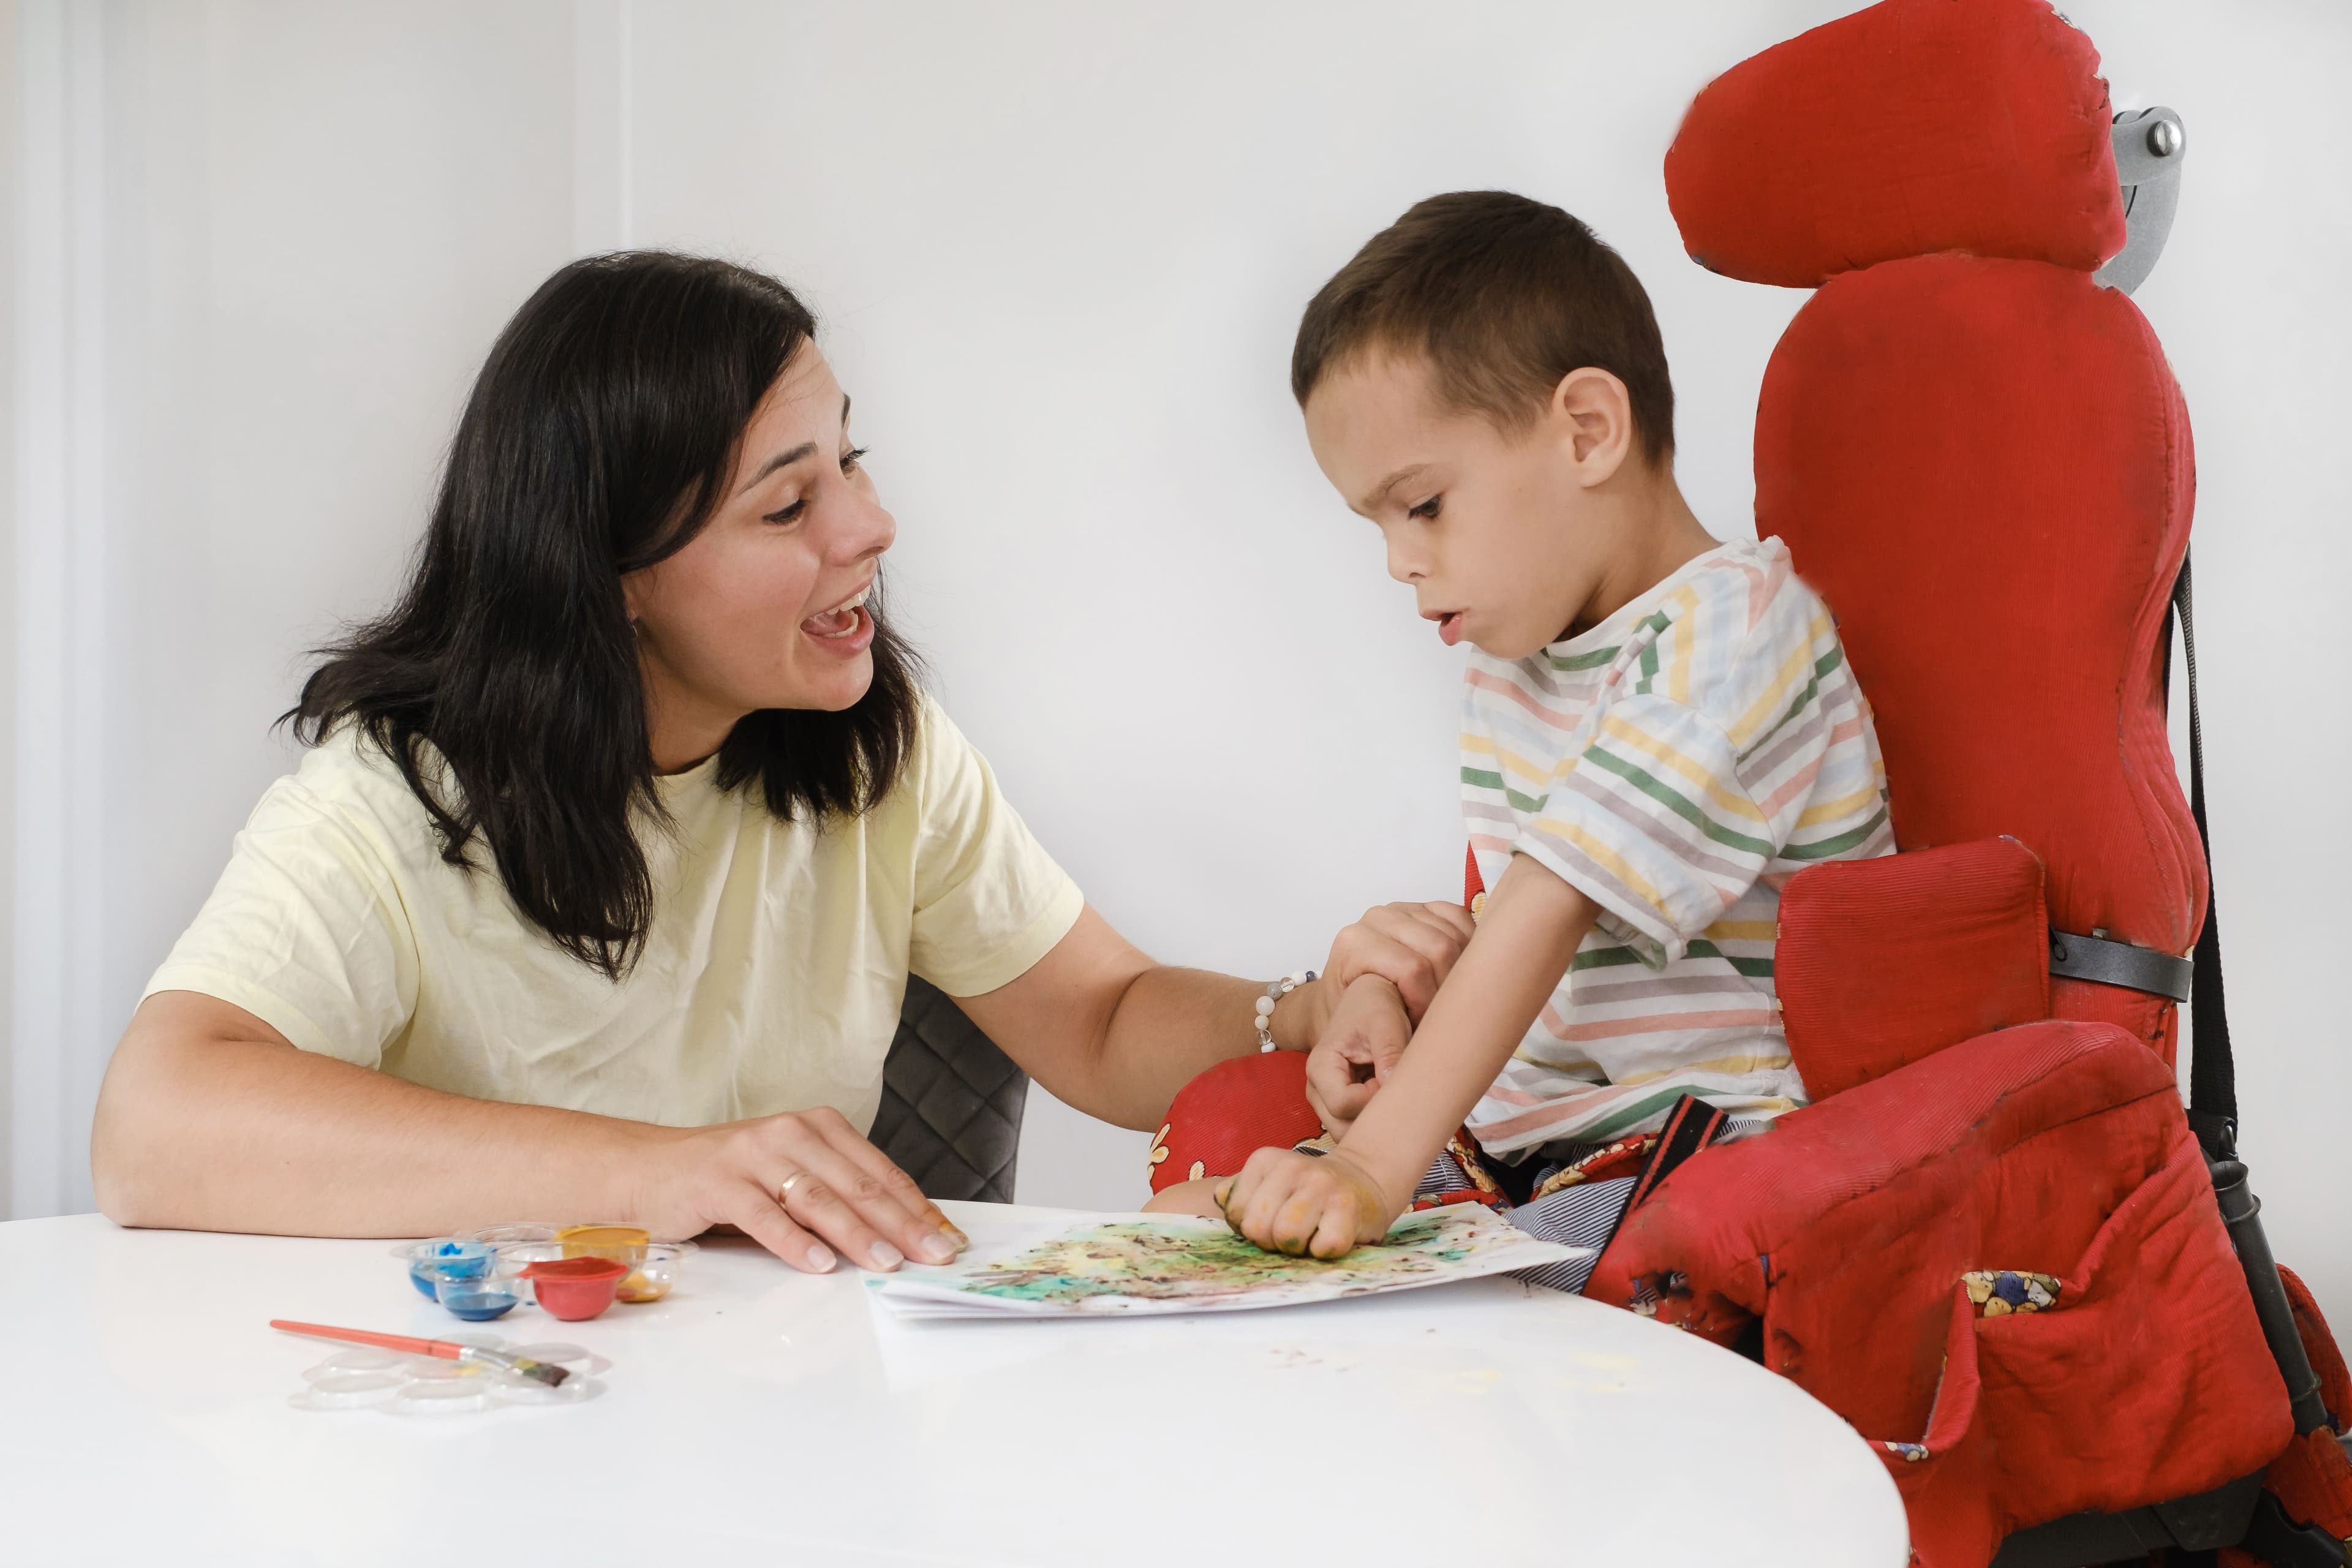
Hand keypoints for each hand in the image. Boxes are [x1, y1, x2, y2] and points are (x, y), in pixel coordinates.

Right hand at [636, 1106, 968, 1274]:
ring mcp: (754, 1155)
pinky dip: (796, 1243)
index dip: (917, 1207)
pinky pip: (765, 1216)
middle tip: (934, 1255)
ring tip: (888, 1262)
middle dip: (902, 1224)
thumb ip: (838, 1194)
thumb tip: (901, 1233)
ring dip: (857, 1234)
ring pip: (818, 1198)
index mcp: (818, 1127)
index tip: (949, 1239)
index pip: (881, 1171)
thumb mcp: (792, 1175)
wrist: (650, 1168)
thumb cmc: (731, 1178)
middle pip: (858, 1184)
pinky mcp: (719, 1183)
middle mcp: (791, 1133)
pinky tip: (821, 1265)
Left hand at [1215, 1146, 1399, 1258]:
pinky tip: (1331, 1236)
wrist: (1363, 1181)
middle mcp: (1292, 1166)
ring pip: (1287, 1236)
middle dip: (1272, 1241)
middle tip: (1291, 1233)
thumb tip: (1221, 1199)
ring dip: (1298, 1248)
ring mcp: (1322, 1185)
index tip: (1273, 1220)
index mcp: (1265, 1160)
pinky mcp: (1348, 1207)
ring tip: (1309, 1235)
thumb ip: (1239, 1192)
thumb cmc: (1307, 1192)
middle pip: (1258, 1228)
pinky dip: (1326, 1252)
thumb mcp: (1269, 1182)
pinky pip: (1324, 1247)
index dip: (1252, 1228)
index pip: (1236, 1214)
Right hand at [1304, 975, 1408, 1136]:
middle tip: (1394, 1092)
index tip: (1390, 1080)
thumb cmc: (1374, 1008)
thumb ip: (1389, 1053)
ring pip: (1349, 1133)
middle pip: (1341, 1127)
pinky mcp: (1340, 1105)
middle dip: (1373, 1118)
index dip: (1372, 1099)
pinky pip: (1355, 1128)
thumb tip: (1392, 1086)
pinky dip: (1375, 1120)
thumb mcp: (1386, 1024)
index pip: (1342, 1105)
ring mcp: (1326, 1100)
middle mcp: (1316, 1089)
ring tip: (1391, 1093)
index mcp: (1320, 1067)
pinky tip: (1388, 1100)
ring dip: (1375, 1121)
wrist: (1369, 1001)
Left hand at [1324, 901, 1475, 1022]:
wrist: (1341, 997)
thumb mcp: (1359, 1024)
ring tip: (1444, 996)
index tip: (1421, 1025)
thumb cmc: (1350, 1013)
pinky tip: (1458, 969)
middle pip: (1439, 949)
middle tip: (1438, 1012)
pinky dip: (1468, 944)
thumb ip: (1387, 1021)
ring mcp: (1401, 910)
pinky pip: (1459, 918)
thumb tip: (1431, 1030)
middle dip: (1446, 988)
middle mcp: (1376, 919)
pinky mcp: (1423, 908)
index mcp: (1355, 942)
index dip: (1426, 1002)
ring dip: (1459, 971)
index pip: (1413, 969)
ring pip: (1453, 936)